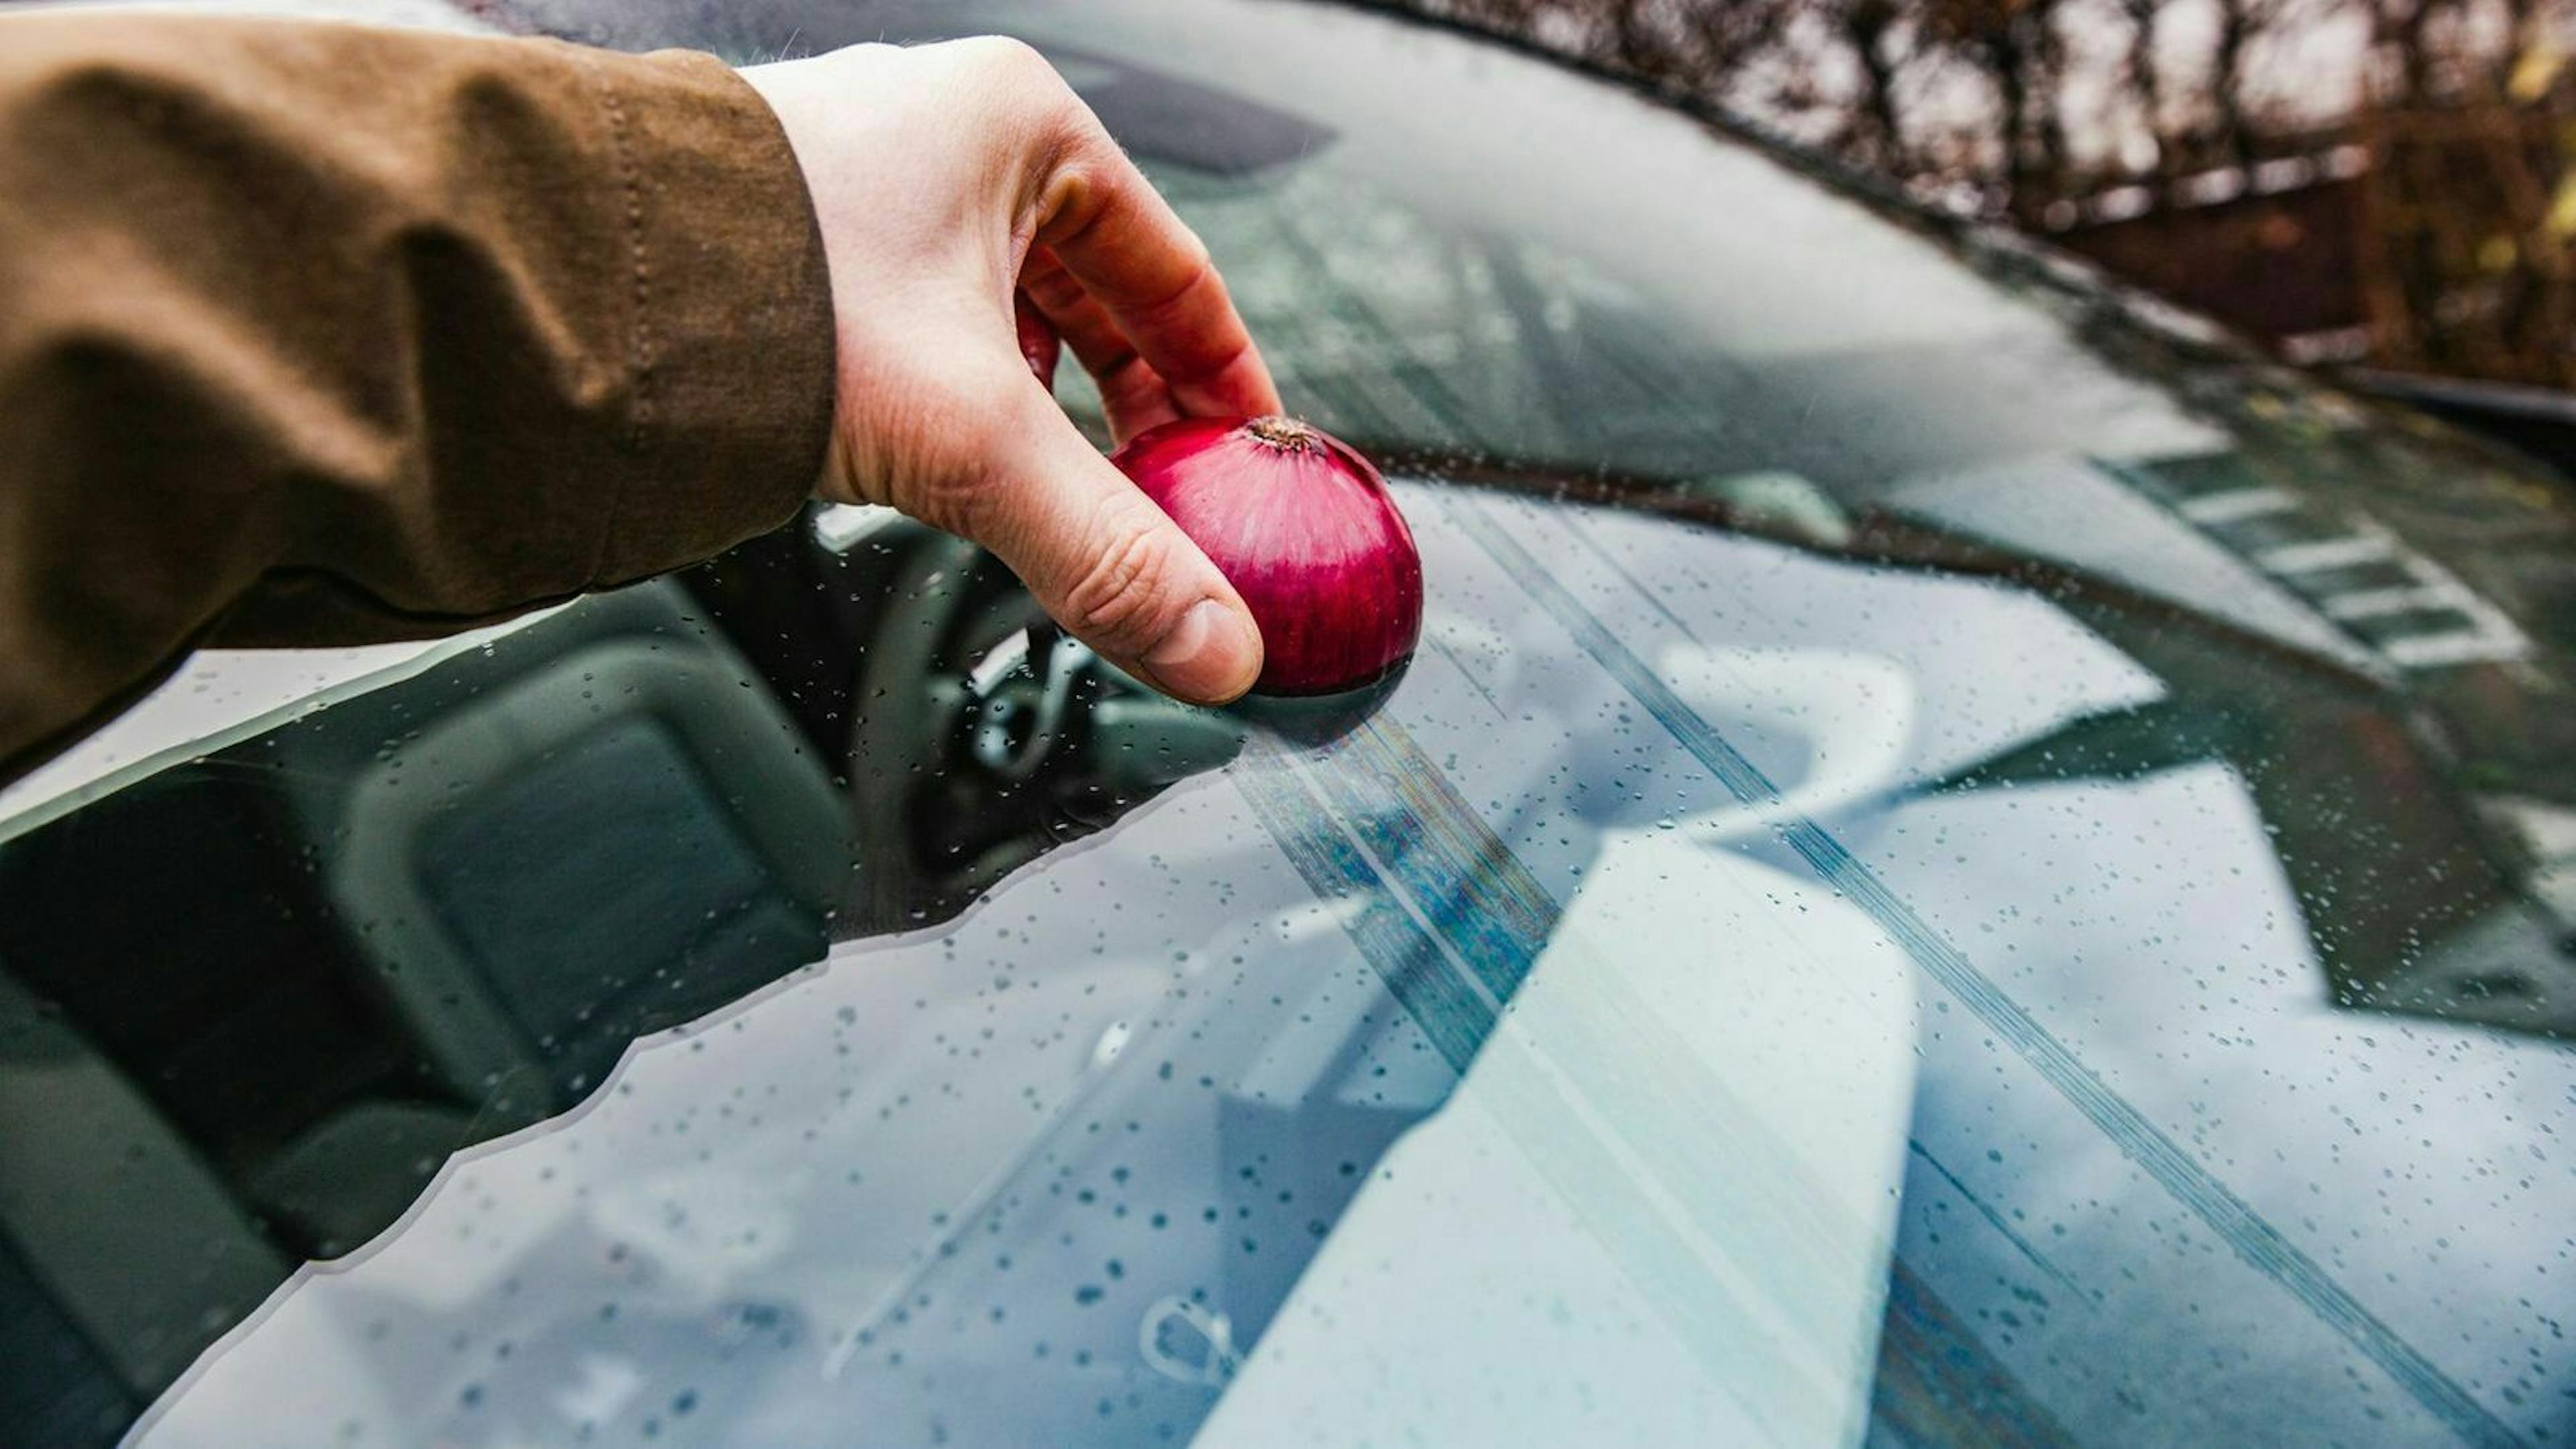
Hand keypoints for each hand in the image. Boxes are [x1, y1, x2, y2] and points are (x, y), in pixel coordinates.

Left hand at [742, 39, 1279, 704]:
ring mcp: (861, 185)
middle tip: (1166, 501)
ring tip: (1062, 495)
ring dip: (1038, 412)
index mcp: (1017, 122)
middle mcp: (941, 134)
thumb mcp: (977, 438)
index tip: (1246, 457)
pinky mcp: (794, 245)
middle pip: (1092, 294)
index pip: (1174, 266)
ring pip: (999, 316)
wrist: (566, 287)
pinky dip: (953, 401)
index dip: (1222, 378)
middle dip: (1129, 409)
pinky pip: (918, 330)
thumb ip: (1107, 550)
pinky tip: (954, 463)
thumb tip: (1214, 648)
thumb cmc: (765, 293)